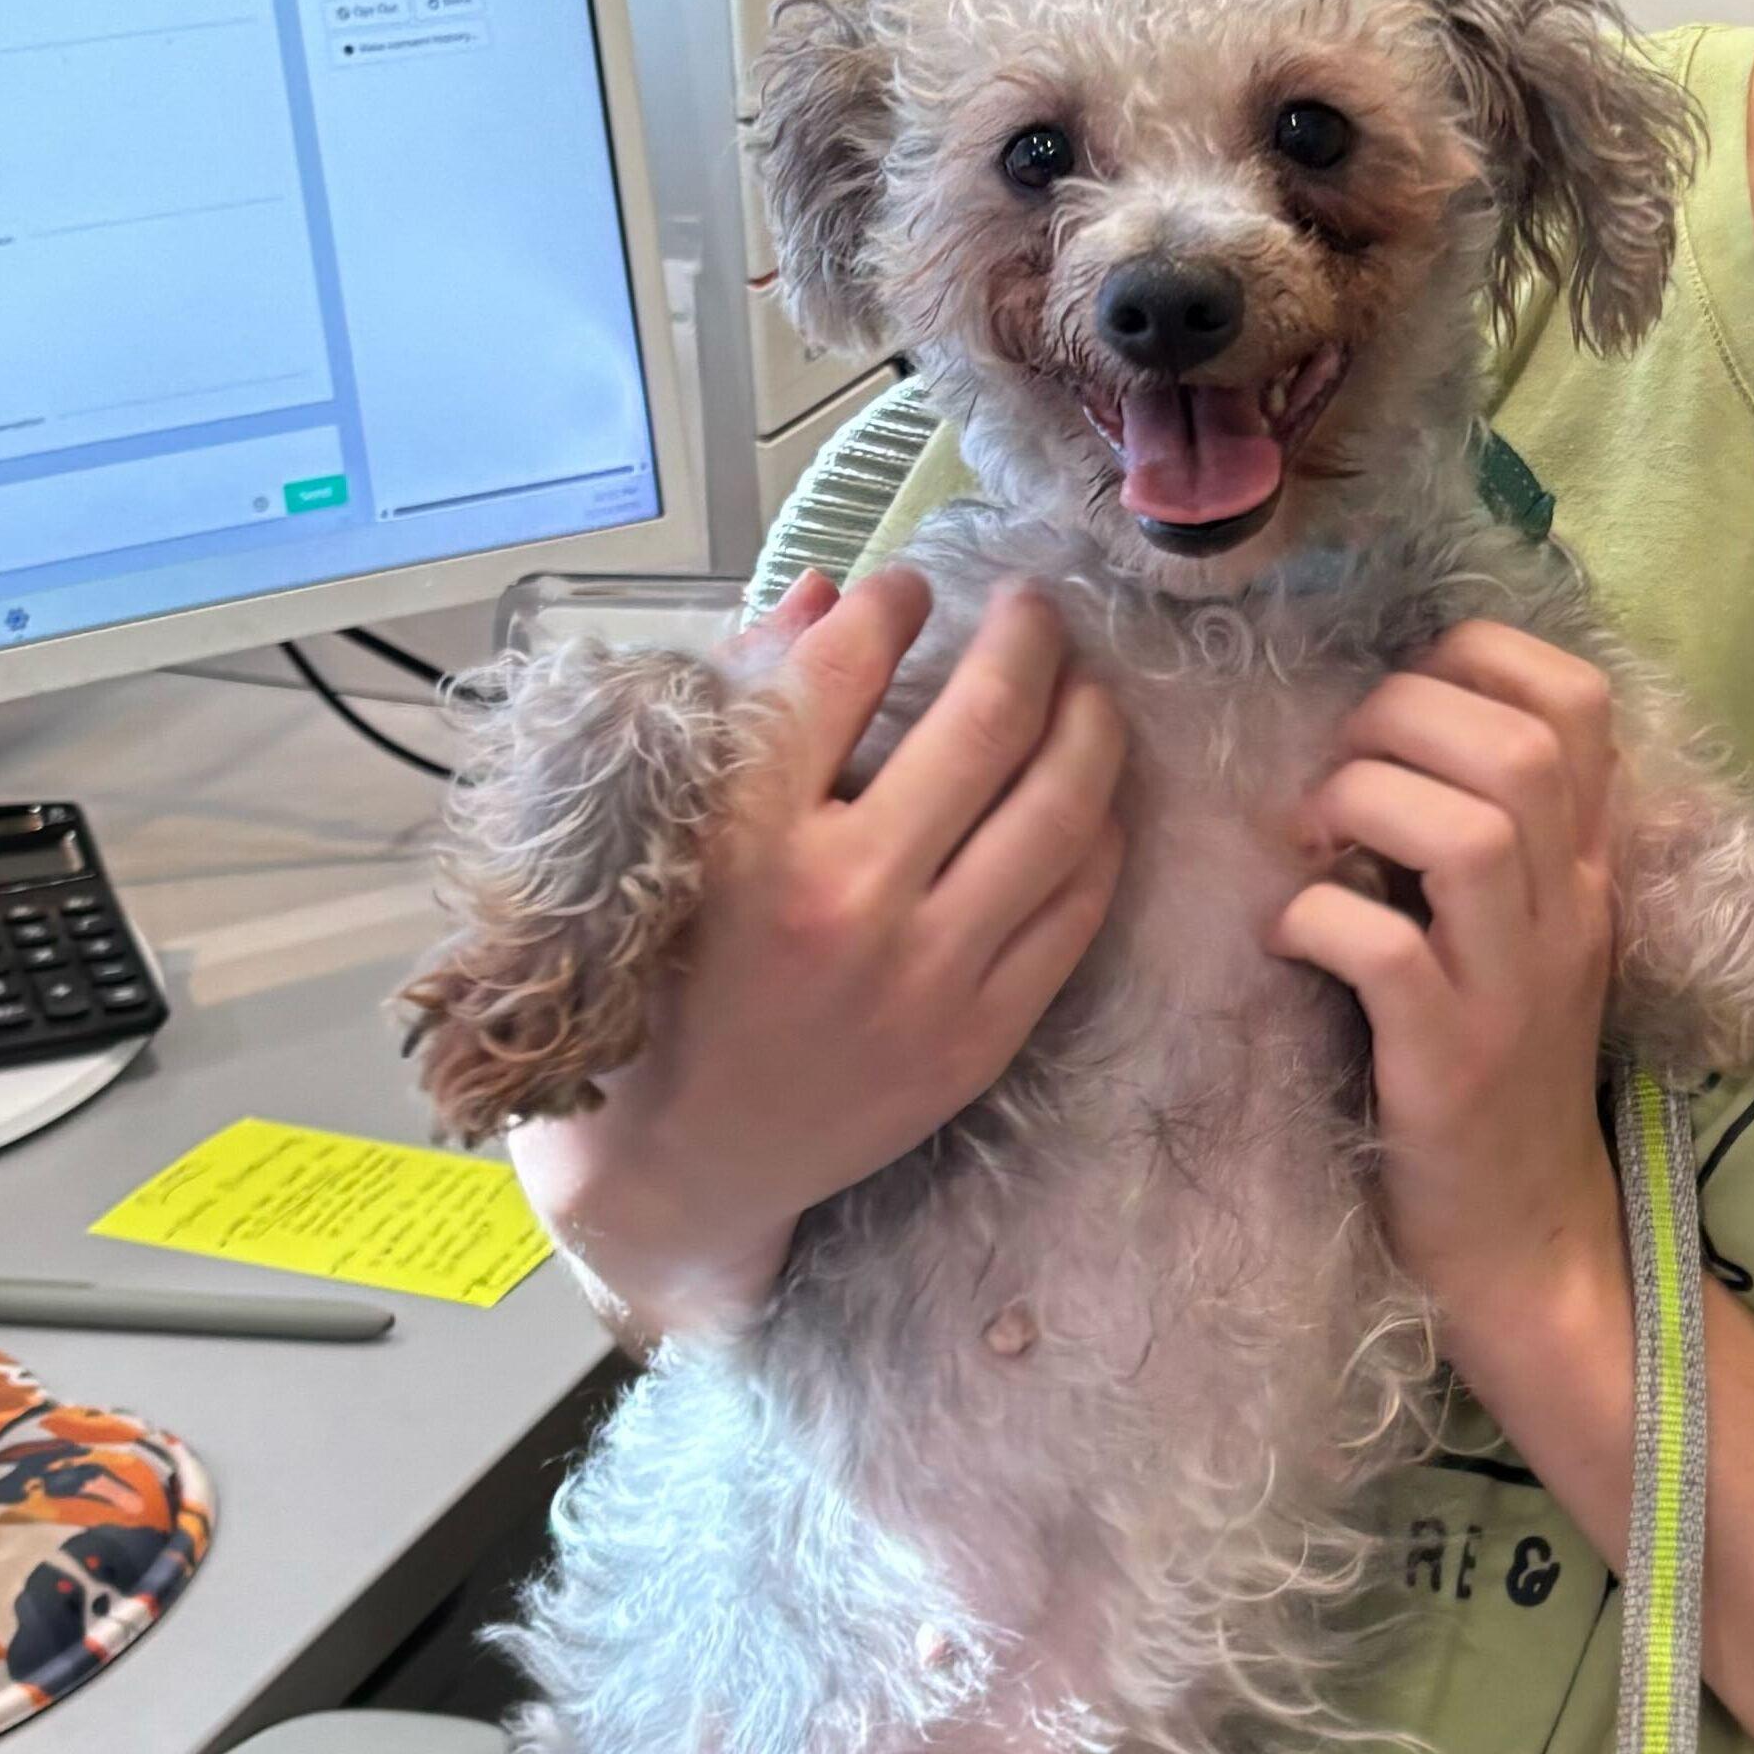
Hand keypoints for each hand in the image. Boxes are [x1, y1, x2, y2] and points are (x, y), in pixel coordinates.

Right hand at [513, 568, 1124, 1339]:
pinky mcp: (981, 1038)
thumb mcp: (665, 841)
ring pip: (1060, 810)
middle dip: (1025, 638)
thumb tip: (831, 595)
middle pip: (984, 724)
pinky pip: (1077, 908)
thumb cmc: (656, 991)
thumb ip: (743, 709)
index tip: (907, 588)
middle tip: (1032, 606)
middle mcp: (844, 901)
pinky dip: (1098, 832)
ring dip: (1090, 722)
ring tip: (1083, 685)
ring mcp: (926, 976)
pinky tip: (1090, 793)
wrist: (684, 1166)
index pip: (840, 674)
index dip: (887, 608)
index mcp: (742, 842)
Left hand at [1272, 621, 1631, 1433]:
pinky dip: (1315, 918)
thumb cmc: (1495, 1070)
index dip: (1477, 659)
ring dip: (1362, 803)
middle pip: (1517, 748)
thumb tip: (1379, 724)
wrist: (1523, 1234)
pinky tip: (1286, 933)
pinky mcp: (1450, 1064)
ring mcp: (1514, 989)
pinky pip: (1384, 952)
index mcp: (1584, 865)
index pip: (1579, 702)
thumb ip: (1484, 834)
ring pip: (1467, 832)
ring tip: (1310, 839)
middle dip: (1399, 718)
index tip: (1402, 694)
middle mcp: (1566, 911)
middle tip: (1334, 774)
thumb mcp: (1517, 933)